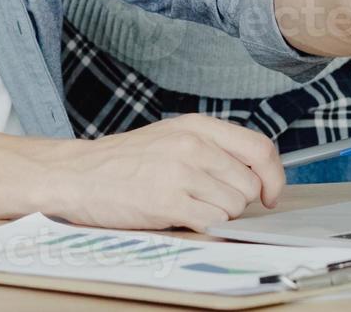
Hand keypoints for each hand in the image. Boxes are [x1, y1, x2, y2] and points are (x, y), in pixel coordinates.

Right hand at [44, 115, 284, 231]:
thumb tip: (255, 176)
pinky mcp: (169, 201)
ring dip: (217, 214)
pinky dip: (203, 225)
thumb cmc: (122, 160)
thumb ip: (212, 148)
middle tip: (206, 199)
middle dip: (235, 200)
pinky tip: (179, 215)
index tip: (268, 194)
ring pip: (234, 206)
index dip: (273, 177)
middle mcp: (193, 145)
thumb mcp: (170, 136)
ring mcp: (182, 172)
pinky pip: (212, 221)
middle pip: (249, 185)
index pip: (260, 149)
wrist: (77, 173)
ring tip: (185, 204)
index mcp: (196, 125)